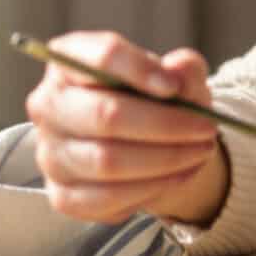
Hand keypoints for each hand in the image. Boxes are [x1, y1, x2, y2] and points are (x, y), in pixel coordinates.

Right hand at [26, 30, 230, 226]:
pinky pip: (107, 198)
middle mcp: (48, 105)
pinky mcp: (62, 195)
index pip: (98, 57)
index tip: (174, 87)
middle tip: (206, 128)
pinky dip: (151, 189)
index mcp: (68, 61)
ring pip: (108, 161)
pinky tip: (181, 175)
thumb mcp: (176, 77)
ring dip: (166, 159)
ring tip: (201, 152)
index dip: (138, 69)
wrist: (145, 148)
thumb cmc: (155, 102)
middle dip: (165, 125)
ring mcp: (50, 153)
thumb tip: (179, 71)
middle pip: (105, 115)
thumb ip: (183, 69)